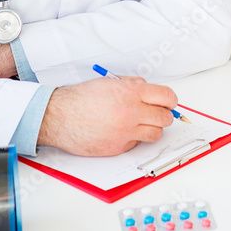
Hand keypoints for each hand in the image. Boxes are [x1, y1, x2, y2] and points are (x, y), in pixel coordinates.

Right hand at [38, 77, 177, 155]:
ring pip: (155, 134)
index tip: (169, 103)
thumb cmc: (80, 98)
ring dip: (152, 128)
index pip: (166, 97)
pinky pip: (136, 144)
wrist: (59, 116)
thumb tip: (150, 90)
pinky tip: (121, 132)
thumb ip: (133, 85)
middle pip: (165, 118)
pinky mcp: (118, 147)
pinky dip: (133, 139)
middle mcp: (131, 112)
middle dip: (164, 115)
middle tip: (157, 114)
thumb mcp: (110, 82)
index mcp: (131, 93)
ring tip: (142, 124)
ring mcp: (125, 132)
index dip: (170, 100)